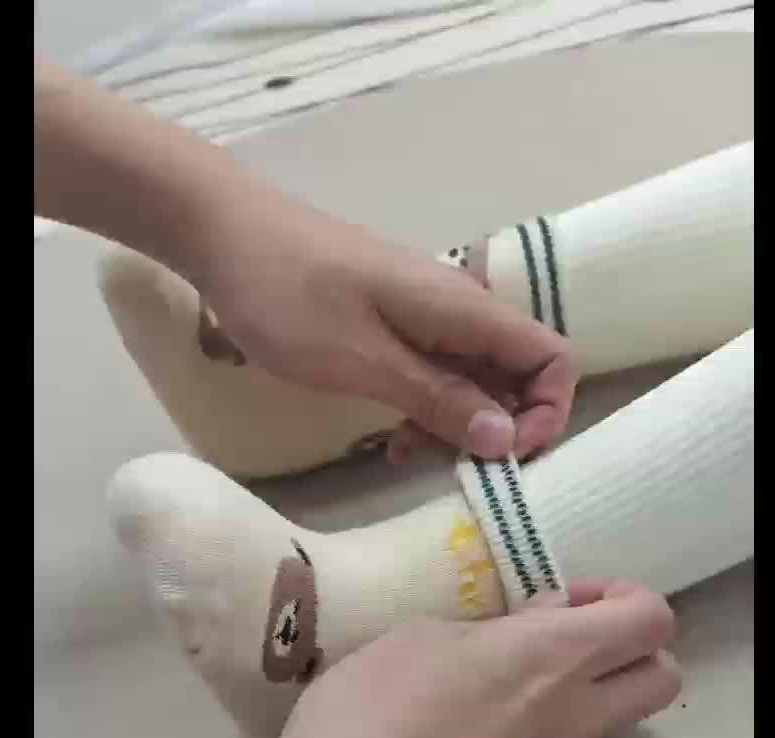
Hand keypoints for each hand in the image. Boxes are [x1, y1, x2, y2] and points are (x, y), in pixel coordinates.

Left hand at [192, 178, 576, 460]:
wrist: (221, 232)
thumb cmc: (288, 296)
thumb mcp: (364, 362)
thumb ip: (439, 400)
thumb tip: (508, 440)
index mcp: (464, 310)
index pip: (552, 358)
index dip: (548, 412)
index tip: (507, 458)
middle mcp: (459, 309)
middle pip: (518, 376)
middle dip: (498, 430)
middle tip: (449, 468)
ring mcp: (427, 315)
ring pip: (476, 381)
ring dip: (458, 426)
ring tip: (409, 454)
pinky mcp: (397, 323)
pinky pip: (437, 372)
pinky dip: (428, 409)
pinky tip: (393, 436)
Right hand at [262, 578, 679, 737]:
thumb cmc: (362, 720)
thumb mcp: (413, 640)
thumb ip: (488, 632)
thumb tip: (529, 632)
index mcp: (551, 659)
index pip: (651, 619)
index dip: (626, 599)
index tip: (570, 603)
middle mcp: (574, 722)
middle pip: (661, 680)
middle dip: (631, 654)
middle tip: (562, 648)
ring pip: (603, 731)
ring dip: (572, 706)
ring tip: (488, 705)